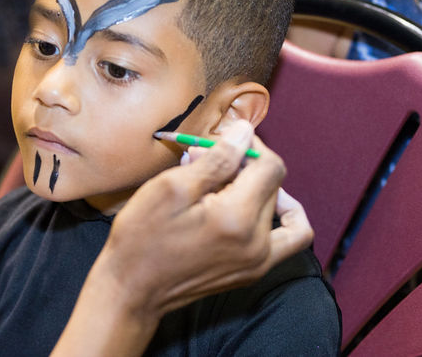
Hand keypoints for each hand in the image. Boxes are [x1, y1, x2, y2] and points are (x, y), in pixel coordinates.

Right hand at [53, 119, 311, 355]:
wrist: (132, 289)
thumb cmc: (143, 236)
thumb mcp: (172, 187)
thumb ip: (217, 158)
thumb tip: (245, 130)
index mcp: (237, 219)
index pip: (271, 167)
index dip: (251, 145)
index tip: (225, 139)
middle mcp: (257, 243)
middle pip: (273, 185)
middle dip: (246, 165)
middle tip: (208, 162)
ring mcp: (259, 262)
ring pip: (278, 206)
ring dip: (258, 186)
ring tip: (226, 183)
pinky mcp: (254, 271)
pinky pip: (289, 239)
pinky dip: (281, 216)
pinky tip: (255, 204)